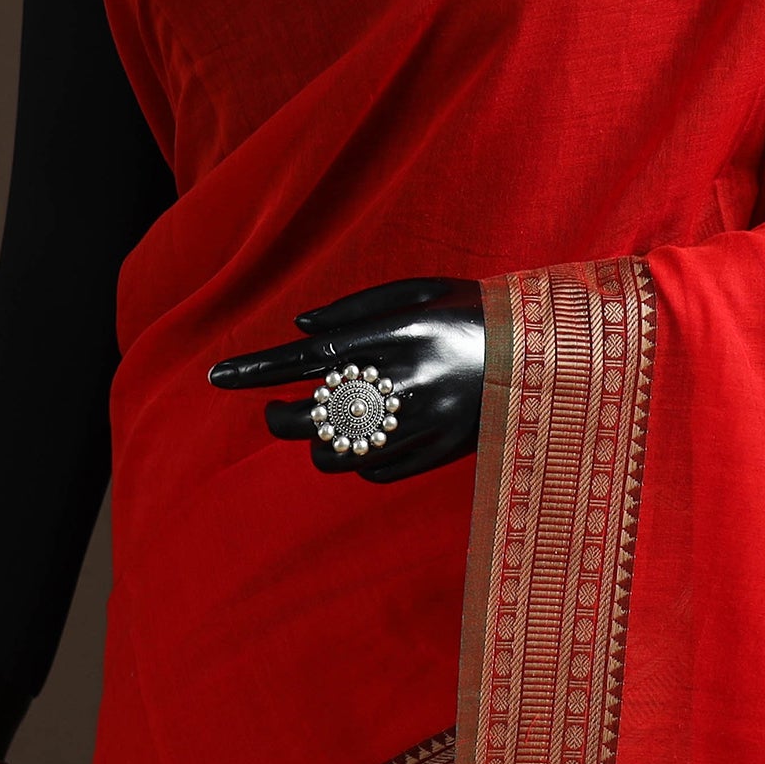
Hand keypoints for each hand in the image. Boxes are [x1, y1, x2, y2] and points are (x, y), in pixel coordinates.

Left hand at [209, 275, 484, 483]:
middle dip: (280, 418)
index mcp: (396, 336)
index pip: (307, 357)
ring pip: (338, 456)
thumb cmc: (475, 312)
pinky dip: (359, 461)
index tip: (218, 376)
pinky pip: (374, 472)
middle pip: (314, 417)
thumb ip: (357, 308)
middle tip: (275, 410)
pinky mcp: (437, 454)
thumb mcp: (421, 291)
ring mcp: (421, 423)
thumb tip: (297, 327)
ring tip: (322, 429)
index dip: (258, 369)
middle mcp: (404, 383)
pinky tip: (367, 442)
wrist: (546, 356)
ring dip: (317, 446)